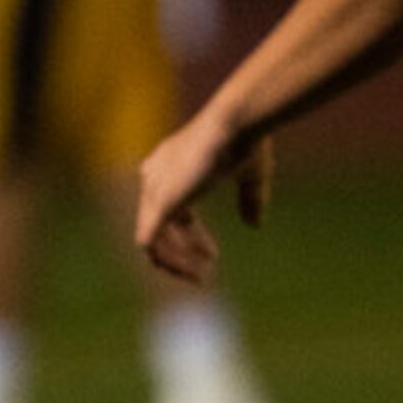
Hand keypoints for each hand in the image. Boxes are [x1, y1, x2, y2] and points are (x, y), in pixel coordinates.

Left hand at [134, 112, 271, 286]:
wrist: (235, 126)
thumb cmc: (245, 142)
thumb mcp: (251, 176)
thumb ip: (249, 200)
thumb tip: (253, 225)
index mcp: (170, 165)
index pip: (170, 211)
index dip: (190, 237)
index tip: (214, 255)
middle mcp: (155, 175)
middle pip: (158, 227)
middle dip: (182, 252)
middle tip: (206, 270)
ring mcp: (152, 188)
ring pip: (151, 240)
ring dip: (176, 262)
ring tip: (201, 276)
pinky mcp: (158, 202)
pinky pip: (149, 244)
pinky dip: (170, 260)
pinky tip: (194, 269)